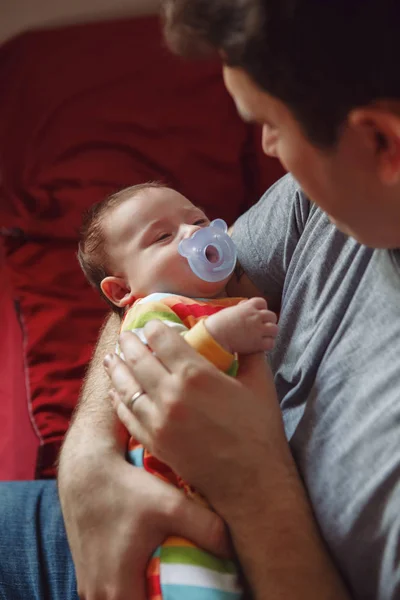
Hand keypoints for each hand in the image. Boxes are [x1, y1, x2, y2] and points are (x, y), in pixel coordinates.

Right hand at [59, 449, 229, 599]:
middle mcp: (99, 598)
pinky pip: (115, 595)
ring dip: (149, 597)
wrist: (86, 471)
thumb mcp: (171, 504)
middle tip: (190, 589)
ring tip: (174, 585)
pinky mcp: (89, 575)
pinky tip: (152, 573)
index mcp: (119, 592)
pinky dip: (134, 590)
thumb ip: (207, 529)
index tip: (196, 596)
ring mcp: (90, 589)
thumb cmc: (127, 489)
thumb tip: (232, 553)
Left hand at [105, 321, 285, 513]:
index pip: (162, 339)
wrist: (251, 482)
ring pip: (127, 386)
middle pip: (139, 359)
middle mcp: (170, 393)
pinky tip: (116, 392)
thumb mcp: (259, 383)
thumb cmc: (259, 430)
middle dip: (130, 343)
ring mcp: (158, 420)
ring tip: (111, 358)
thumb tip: (245, 334)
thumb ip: (249, 353)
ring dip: (117, 368)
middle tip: (126, 335)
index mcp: (196, 373)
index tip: (152, 324)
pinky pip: (127, 415)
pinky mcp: (153, 442)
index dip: (154, 328)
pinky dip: (119, 400)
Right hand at [205, 297, 278, 353]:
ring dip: (270, 333)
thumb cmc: (218, 324)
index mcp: (248, 306)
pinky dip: (267, 344)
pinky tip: (261, 345)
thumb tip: (244, 305)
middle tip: (263, 327)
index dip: (262, 309)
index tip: (258, 314)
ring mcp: (258, 329)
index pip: (262, 302)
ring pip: (274, 329)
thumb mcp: (230, 310)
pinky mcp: (258, 343)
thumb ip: (241, 308)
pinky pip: (271, 343)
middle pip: (272, 316)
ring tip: (264, 337)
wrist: (215, 336)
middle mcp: (256, 316)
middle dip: (269, 321)